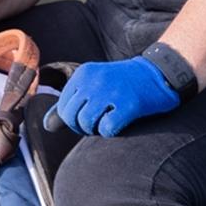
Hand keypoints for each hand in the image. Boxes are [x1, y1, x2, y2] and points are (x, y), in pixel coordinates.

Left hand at [51, 57, 180, 135]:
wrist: (158, 73)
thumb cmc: (122, 83)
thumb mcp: (93, 86)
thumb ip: (70, 104)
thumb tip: (47, 126)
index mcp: (83, 73)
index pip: (63, 107)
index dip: (72, 120)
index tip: (87, 119)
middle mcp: (95, 80)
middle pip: (72, 116)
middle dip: (81, 127)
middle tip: (96, 125)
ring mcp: (112, 91)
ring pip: (87, 123)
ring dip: (95, 130)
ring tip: (106, 124)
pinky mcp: (129, 104)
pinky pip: (107, 129)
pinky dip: (110, 132)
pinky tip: (119, 124)